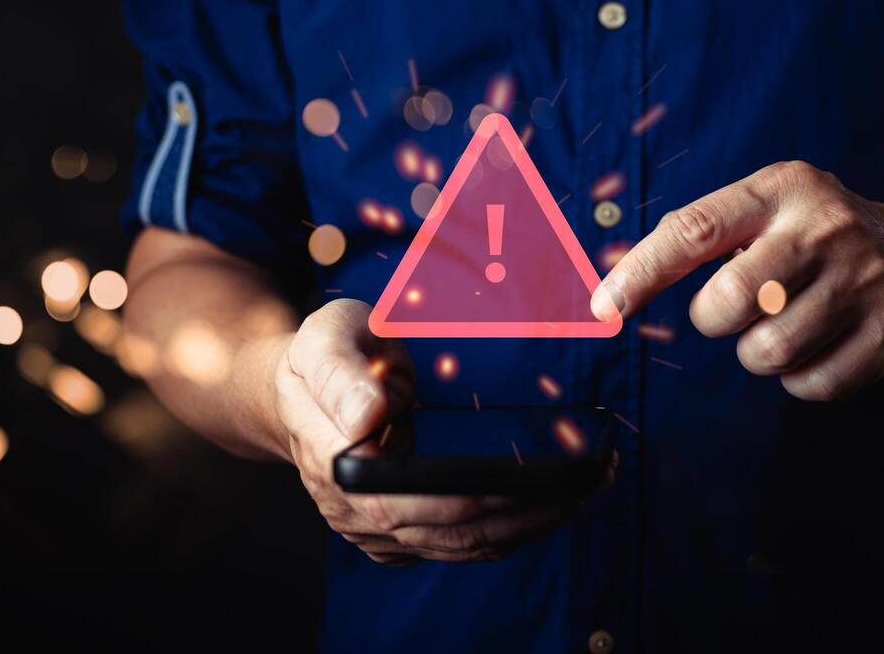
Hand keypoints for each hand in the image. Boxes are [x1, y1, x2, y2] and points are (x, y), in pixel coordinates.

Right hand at [270, 299, 611, 564]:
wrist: (297, 388)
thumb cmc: (321, 354)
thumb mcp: (324, 338)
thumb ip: (340, 373)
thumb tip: (367, 416)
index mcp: (336, 463)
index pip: (415, 498)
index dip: (479, 496)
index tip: (536, 480)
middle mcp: (353, 510)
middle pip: (451, 529)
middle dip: (526, 512)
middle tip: (587, 483)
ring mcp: (373, 528)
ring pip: (459, 545)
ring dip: (526, 527)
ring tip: (583, 496)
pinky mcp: (395, 532)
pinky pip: (457, 545)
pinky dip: (506, 533)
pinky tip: (547, 511)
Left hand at [592, 161, 883, 399]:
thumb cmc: (817, 234)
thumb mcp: (771, 207)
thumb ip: (701, 234)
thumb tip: (610, 286)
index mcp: (784, 188)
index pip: (695, 229)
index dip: (642, 271)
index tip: (603, 306)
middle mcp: (826, 228)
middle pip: (728, 302)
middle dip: (716, 319)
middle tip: (738, 308)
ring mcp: (864, 280)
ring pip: (766, 351)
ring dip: (758, 352)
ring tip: (783, 322)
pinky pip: (810, 385)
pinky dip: (798, 379)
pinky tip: (818, 346)